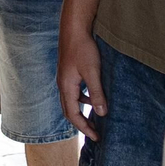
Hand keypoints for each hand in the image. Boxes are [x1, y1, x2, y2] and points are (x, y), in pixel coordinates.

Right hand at [58, 23, 105, 140]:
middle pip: (69, 110)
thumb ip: (96, 93)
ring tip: (95, 117)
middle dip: (81, 123)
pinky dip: (83, 99)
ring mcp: (65, 77)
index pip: (72, 114)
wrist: (74, 28)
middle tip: (95, 133)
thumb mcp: (92, 72)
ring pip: (71, 100)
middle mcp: (62, 84)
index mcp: (66, 86)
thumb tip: (101, 114)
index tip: (96, 137)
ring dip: (82, 111)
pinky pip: (74, 91)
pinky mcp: (69, 71)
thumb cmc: (82, 48)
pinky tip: (93, 96)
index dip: (84, 127)